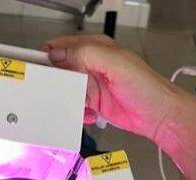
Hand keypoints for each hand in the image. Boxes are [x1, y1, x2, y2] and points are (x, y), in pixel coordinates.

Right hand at [42, 34, 195, 143]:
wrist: (160, 116)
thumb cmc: (146, 87)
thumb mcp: (116, 63)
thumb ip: (86, 54)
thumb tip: (58, 54)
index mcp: (95, 48)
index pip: (62, 47)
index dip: (47, 56)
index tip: (35, 69)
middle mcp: (91, 65)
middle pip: (60, 70)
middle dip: (53, 81)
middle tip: (47, 92)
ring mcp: (92, 85)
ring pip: (66, 90)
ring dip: (64, 100)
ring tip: (69, 105)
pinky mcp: (95, 103)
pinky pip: (75, 107)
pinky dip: (76, 113)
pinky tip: (85, 115)